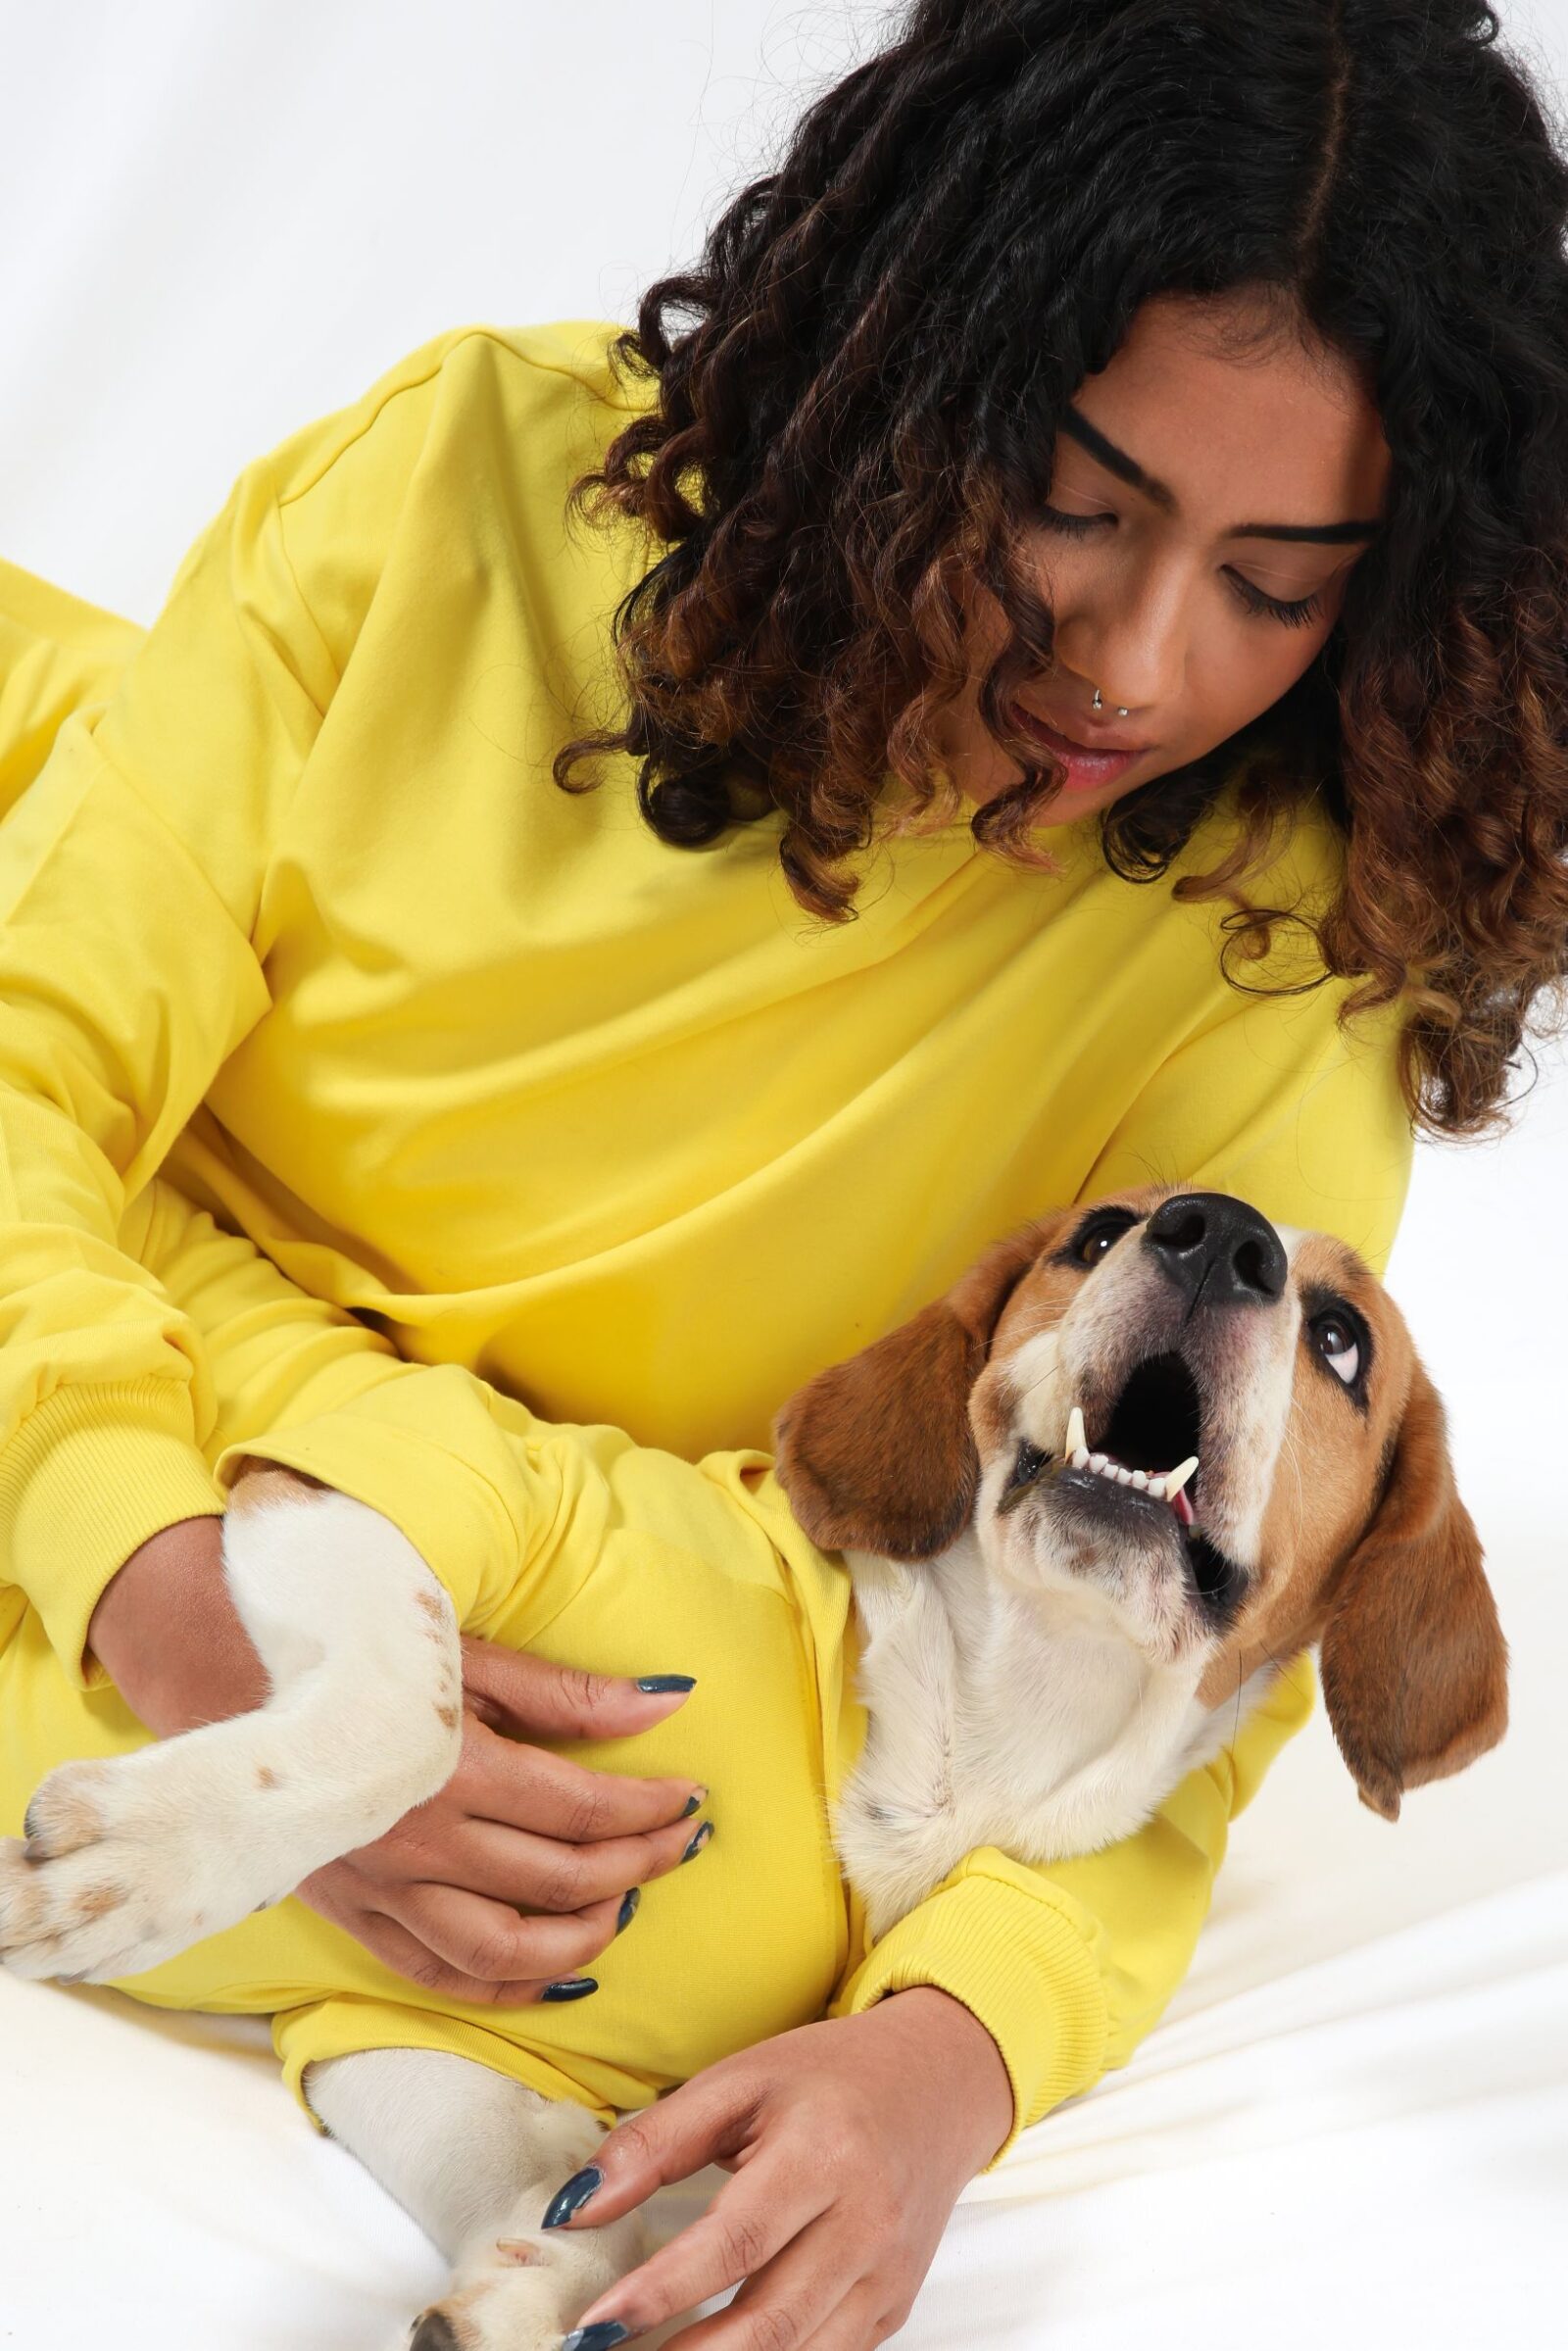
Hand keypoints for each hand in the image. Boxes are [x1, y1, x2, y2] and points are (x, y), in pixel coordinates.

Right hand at [295, 1637, 708, 2002]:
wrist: (230, 1673)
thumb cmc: (361, 1653)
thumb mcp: (467, 1656)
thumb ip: (568, 1693)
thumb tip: (670, 1700)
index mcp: (451, 1765)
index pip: (580, 1809)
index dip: (649, 1810)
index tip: (692, 1800)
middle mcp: (418, 1840)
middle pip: (557, 1881)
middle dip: (638, 1866)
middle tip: (683, 1845)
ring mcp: (382, 1887)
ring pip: (503, 1949)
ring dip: (582, 1938)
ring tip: (628, 1905)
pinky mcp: (354, 1914)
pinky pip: (439, 1974)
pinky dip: (506, 1985)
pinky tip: (557, 1972)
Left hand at [540, 1986, 1013, 2349]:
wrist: (936, 2085)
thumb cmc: (829, 2078)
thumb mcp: (738, 2081)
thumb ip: (654, 2143)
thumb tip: (575, 2208)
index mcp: (823, 2153)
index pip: (736, 2241)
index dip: (662, 2291)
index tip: (595, 2324)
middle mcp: (864, 2221)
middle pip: (769, 2320)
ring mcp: (885, 2274)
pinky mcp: (892, 2307)